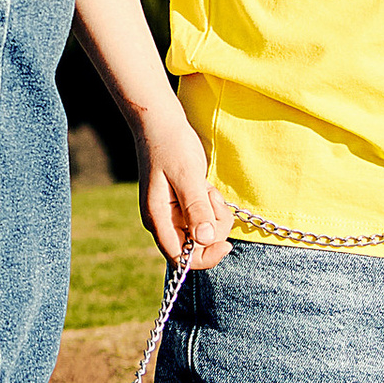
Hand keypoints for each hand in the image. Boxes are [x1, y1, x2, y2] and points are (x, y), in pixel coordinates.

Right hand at [133, 95, 234, 271]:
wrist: (162, 123)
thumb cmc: (170, 145)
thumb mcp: (187, 175)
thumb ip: (196, 208)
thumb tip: (206, 239)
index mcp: (157, 220)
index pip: (181, 259)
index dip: (205, 257)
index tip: (226, 243)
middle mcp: (164, 222)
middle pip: (197, 248)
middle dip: (213, 228)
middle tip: (211, 198)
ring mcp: (175, 215)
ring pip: (205, 233)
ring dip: (214, 213)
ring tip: (206, 188)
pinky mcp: (185, 206)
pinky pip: (206, 218)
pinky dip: (212, 206)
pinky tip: (205, 186)